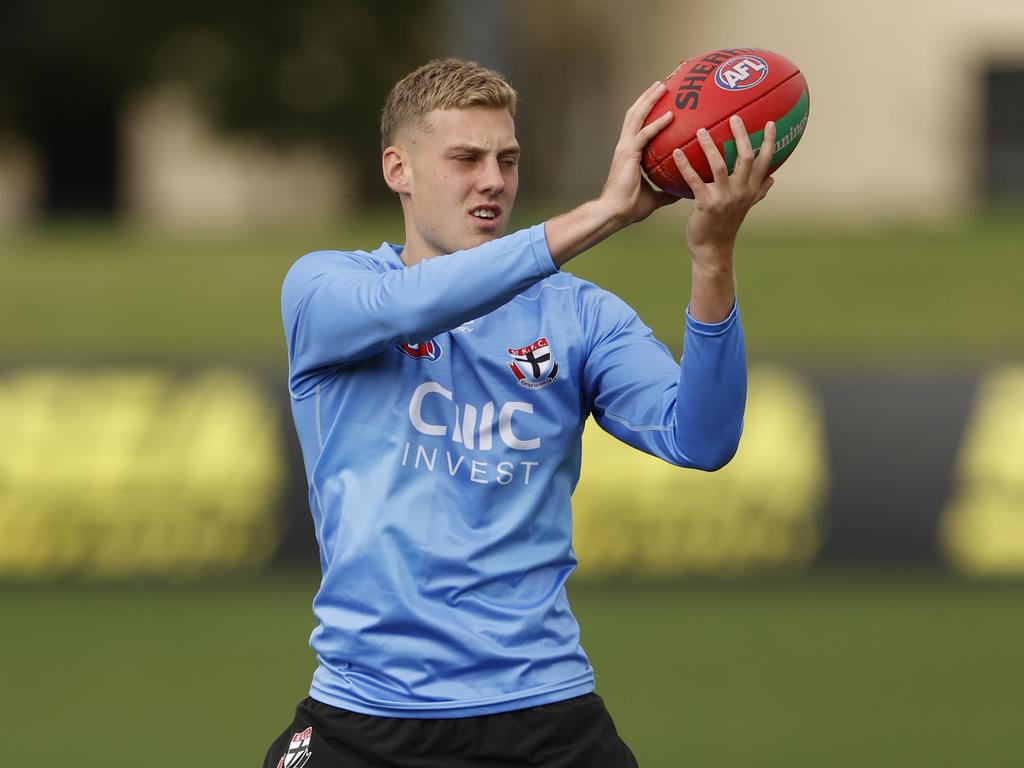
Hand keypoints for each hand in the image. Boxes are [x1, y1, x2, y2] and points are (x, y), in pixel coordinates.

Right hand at [598, 81, 679, 225]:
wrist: (614, 214)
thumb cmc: (630, 207)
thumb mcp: (654, 197)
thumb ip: (666, 191)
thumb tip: (682, 191)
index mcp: (629, 152)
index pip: (638, 124)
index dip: (647, 109)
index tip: (659, 98)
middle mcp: (625, 145)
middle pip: (635, 113)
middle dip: (647, 96)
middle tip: (662, 83)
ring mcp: (625, 148)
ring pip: (637, 116)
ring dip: (650, 100)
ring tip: (663, 86)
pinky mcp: (628, 154)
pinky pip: (645, 134)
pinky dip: (657, 123)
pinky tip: (670, 115)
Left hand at [672, 116, 775, 264]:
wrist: (713, 248)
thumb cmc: (726, 225)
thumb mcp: (745, 207)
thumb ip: (759, 191)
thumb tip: (773, 178)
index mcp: (752, 190)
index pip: (765, 161)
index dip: (768, 141)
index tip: (770, 121)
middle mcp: (741, 192)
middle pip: (745, 158)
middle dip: (741, 136)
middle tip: (734, 117)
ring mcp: (724, 198)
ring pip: (719, 165)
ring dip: (709, 146)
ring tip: (701, 130)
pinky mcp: (706, 204)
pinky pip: (694, 180)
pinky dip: (685, 165)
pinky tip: (676, 152)